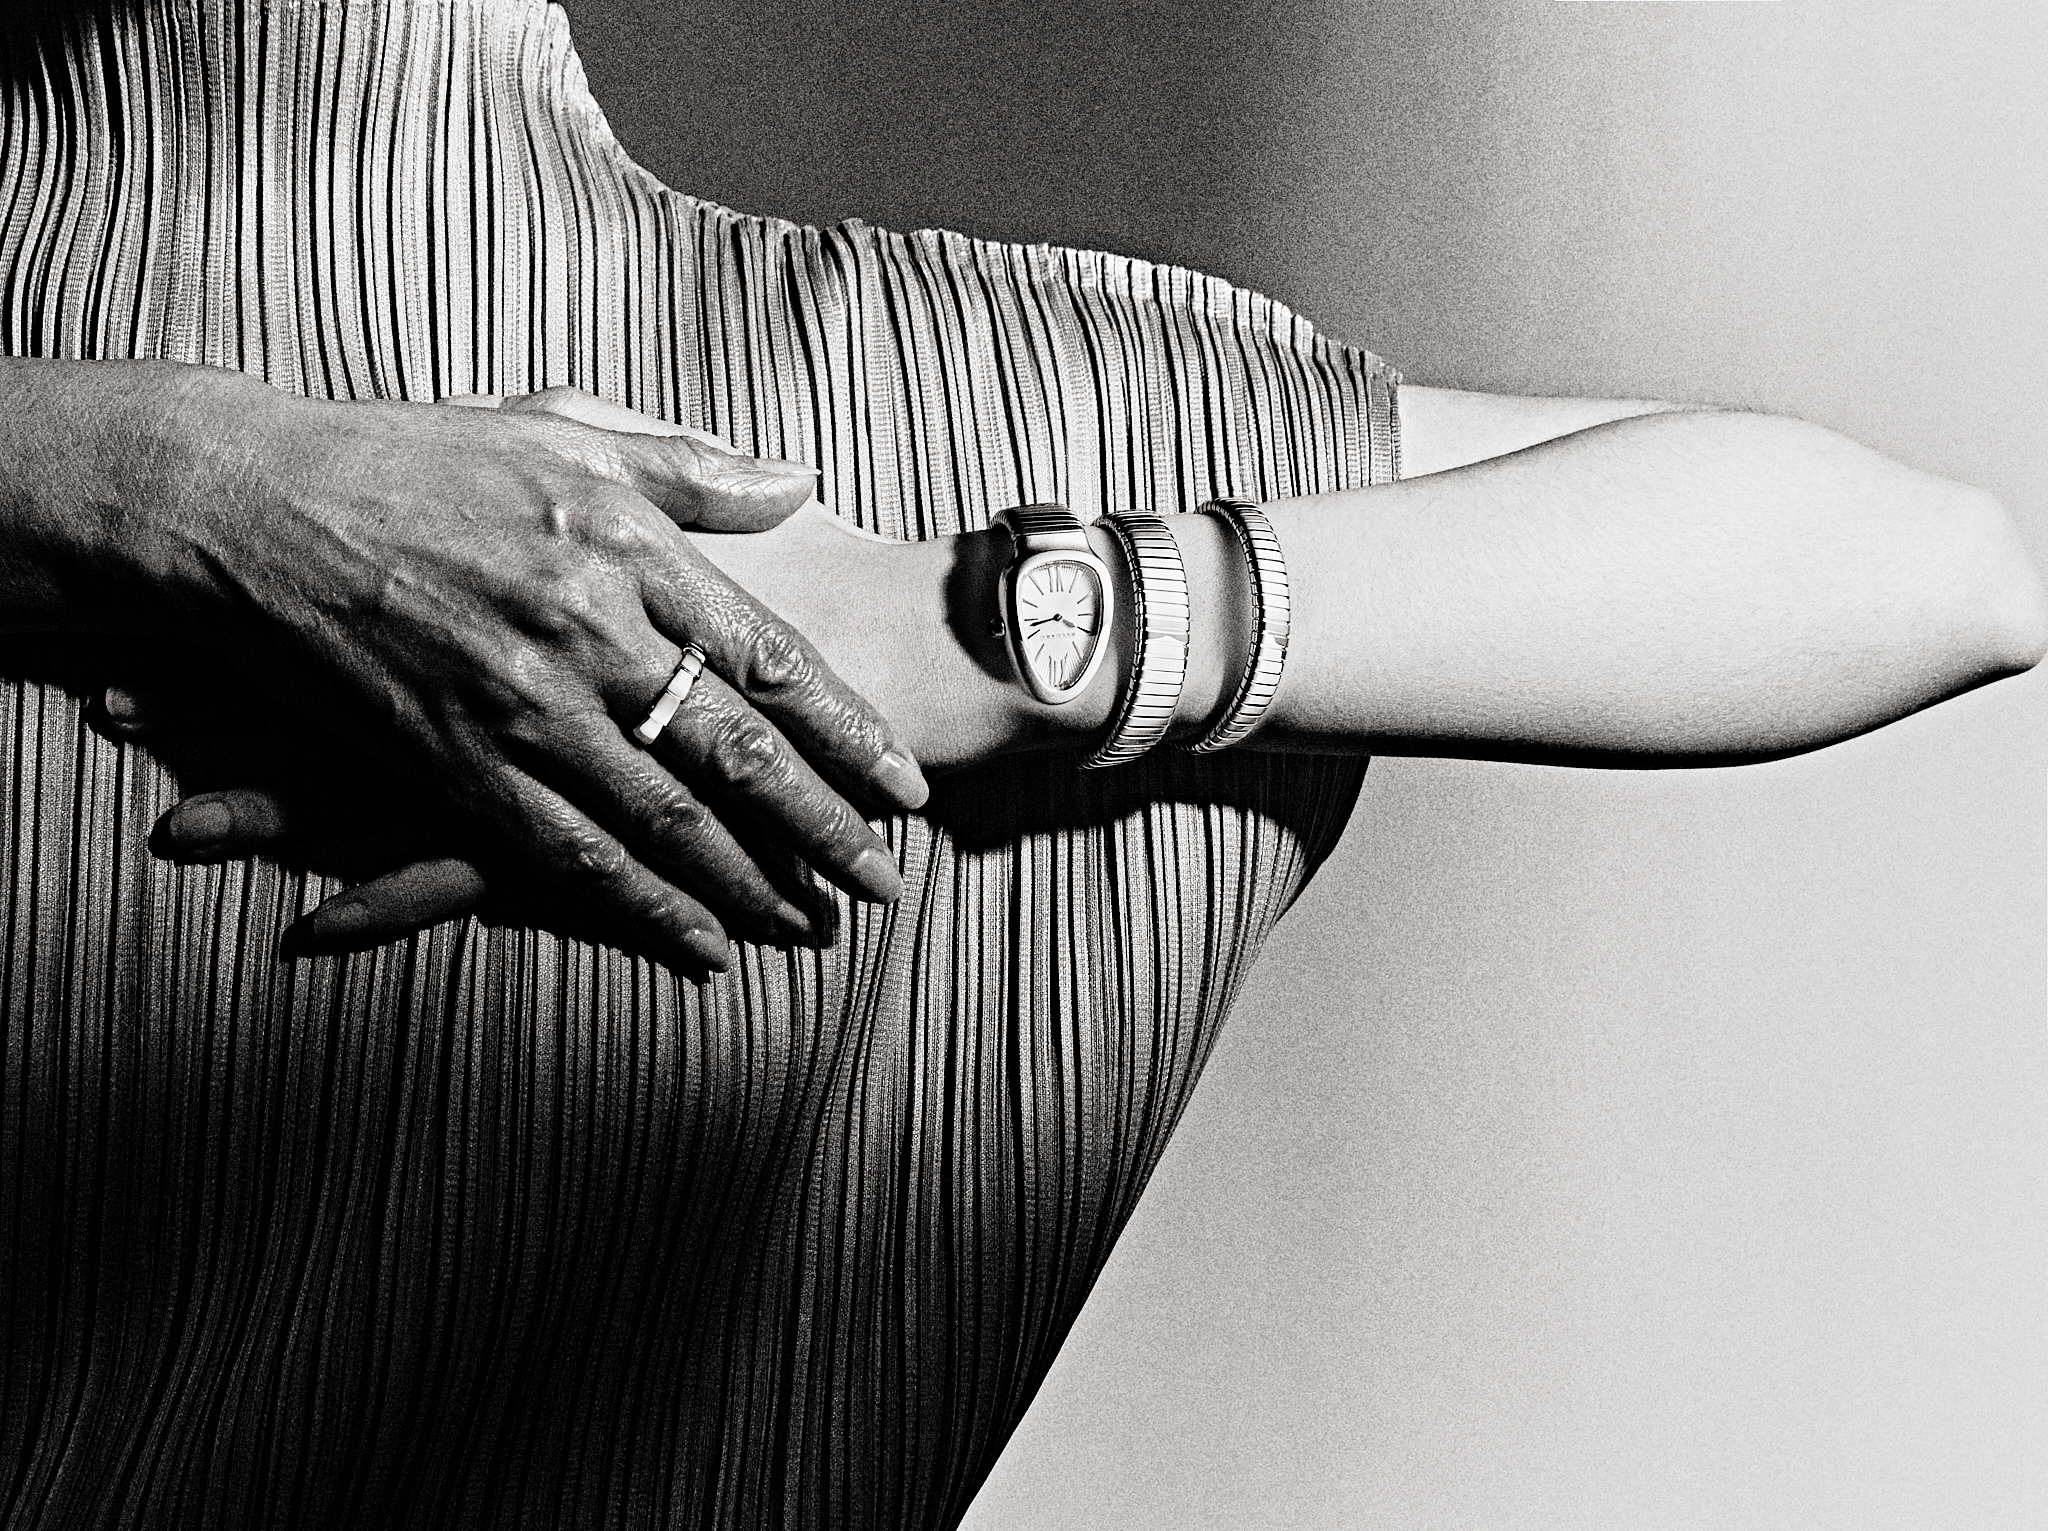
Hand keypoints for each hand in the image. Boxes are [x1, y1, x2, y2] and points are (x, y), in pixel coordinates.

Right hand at [69, 365, 928, 968]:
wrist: (251, 503)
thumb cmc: (413, 456)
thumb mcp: (559, 430)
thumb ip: (688, 467)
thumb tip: (796, 483)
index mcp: (625, 546)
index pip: (769, 656)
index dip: (846, 730)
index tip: (906, 783)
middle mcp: (587, 631)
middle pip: (735, 751)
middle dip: (823, 827)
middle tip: (886, 884)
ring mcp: (521, 706)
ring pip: (664, 817)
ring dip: (749, 881)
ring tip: (814, 925)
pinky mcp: (454, 764)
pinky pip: (567, 854)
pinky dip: (642, 906)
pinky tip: (697, 945)